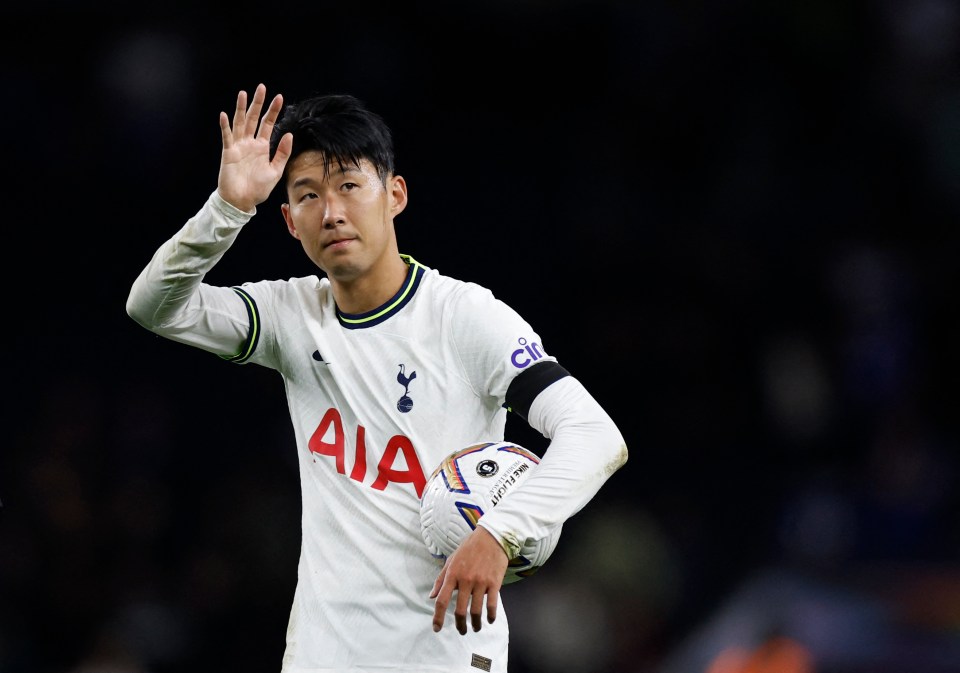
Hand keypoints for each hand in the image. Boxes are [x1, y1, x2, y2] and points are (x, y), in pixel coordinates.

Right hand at [216, 83, 292, 212]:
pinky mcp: (228, 152)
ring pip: (240, 123)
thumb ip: (282, 153)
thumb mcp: (275, 170)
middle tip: (262, 87)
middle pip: (254, 119)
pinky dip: (225, 126)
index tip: (279, 97)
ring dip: (241, 108)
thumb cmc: (258, 188)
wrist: (242, 201)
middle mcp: (250, 143)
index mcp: (262, 147)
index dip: (273, 111)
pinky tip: (224, 114)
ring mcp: (238, 146)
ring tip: (243, 94)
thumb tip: (289, 135)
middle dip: (258, 103)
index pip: (268, 124)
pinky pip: (227, 137)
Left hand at [430, 526, 508, 634]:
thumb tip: (431, 596)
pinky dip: (491, 616)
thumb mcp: (451, 560)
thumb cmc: (469, 548)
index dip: (438, 617)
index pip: (441, 600)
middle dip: (460, 625)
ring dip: (475, 624)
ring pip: (476, 611)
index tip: (437, 629)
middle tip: (461, 631)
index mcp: (453, 574)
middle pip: (459, 610)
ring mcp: (481, 582)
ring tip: (475, 628)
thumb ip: (441, 579)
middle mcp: (466, 579)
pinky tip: (489, 620)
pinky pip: (492, 604)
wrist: (491, 537)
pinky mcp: (495, 583)